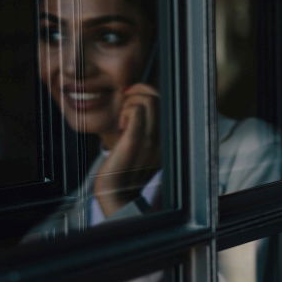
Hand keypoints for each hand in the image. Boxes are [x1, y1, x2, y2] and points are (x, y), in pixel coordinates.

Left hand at [94, 83, 160, 216]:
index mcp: (166, 138)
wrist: (115, 191)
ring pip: (148, 102)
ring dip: (130, 103)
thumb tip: (137, 99)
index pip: (164, 101)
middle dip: (137, 92)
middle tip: (124, 104)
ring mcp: (152, 140)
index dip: (146, 91)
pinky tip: (121, 125)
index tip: (130, 96)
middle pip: (157, 98)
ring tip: (123, 119)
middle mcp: (163, 137)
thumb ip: (143, 125)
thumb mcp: (140, 144)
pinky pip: (137, 113)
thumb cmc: (122, 166)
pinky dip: (128, 111)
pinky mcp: (136, 142)